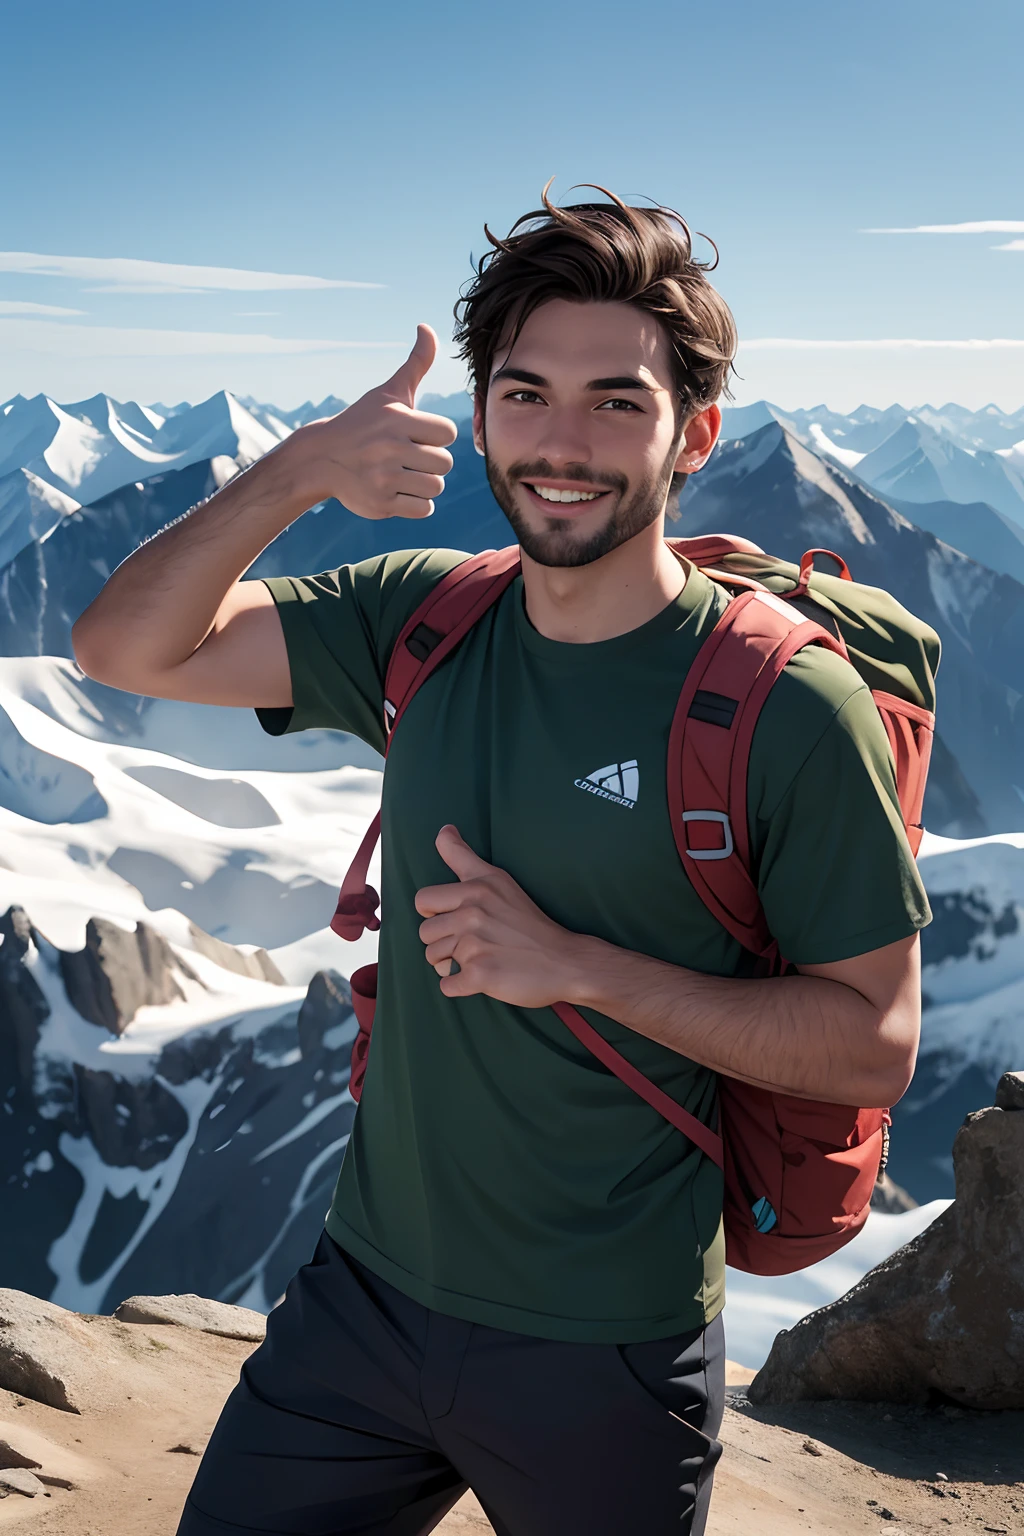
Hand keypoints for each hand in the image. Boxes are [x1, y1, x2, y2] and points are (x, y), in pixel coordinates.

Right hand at [291, 324, 457, 517]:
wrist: (321, 458)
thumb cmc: (363, 423)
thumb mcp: (389, 392)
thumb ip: (416, 363)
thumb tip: (426, 327)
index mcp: (397, 419)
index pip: (447, 433)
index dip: (435, 436)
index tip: (415, 435)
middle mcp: (389, 448)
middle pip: (445, 463)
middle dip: (431, 461)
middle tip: (407, 457)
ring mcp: (384, 478)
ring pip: (436, 487)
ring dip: (425, 483)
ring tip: (403, 474)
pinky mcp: (380, 504)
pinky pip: (423, 509)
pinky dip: (416, 504)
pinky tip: (398, 491)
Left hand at [415, 825, 589, 1005]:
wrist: (565, 961)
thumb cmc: (528, 920)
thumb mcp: (499, 879)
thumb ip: (464, 856)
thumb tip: (444, 829)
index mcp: (476, 888)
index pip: (423, 900)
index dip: (434, 912)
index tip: (454, 916)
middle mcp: (472, 913)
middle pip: (425, 932)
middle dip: (441, 941)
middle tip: (468, 942)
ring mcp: (475, 945)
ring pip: (433, 959)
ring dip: (449, 964)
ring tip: (477, 958)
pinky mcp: (479, 975)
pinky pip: (447, 984)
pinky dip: (459, 985)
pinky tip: (480, 977)